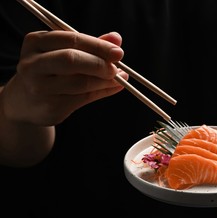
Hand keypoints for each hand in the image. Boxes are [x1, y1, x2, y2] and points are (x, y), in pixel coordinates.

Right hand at [1, 31, 127, 125]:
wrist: (25, 102)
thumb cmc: (50, 71)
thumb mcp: (63, 52)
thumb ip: (90, 45)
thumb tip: (116, 39)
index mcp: (36, 43)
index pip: (71, 39)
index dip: (97, 45)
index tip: (118, 52)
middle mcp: (33, 64)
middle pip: (71, 59)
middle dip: (99, 63)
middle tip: (117, 68)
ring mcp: (40, 87)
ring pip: (80, 82)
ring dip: (105, 81)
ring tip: (119, 78)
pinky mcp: (51, 106)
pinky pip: (84, 98)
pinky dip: (104, 92)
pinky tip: (114, 87)